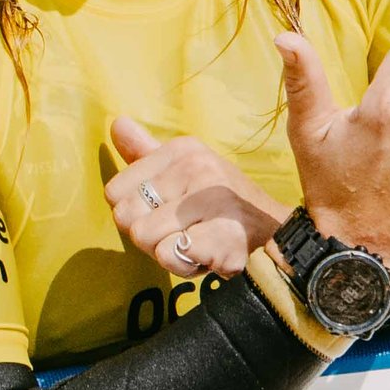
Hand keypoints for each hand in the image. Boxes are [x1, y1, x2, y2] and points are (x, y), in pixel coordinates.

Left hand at [106, 118, 286, 282]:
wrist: (275, 230)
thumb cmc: (218, 202)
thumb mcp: (183, 168)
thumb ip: (145, 152)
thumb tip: (117, 123)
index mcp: (182, 150)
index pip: (114, 192)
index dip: (134, 211)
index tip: (165, 210)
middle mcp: (197, 167)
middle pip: (125, 216)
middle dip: (146, 235)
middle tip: (180, 231)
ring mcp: (212, 201)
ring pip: (144, 238)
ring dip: (166, 252)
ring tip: (194, 242)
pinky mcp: (223, 237)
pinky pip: (169, 256)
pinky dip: (185, 265)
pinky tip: (206, 255)